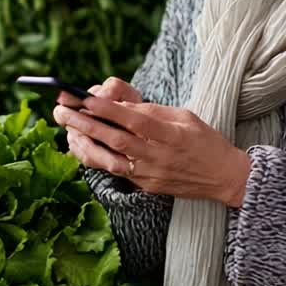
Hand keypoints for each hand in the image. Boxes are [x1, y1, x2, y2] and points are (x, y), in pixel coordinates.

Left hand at [53, 84, 251, 207]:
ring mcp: (150, 174)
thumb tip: (122, 106)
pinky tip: (82, 147)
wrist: (224, 177)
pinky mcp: (146, 186)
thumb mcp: (185, 117)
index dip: (107, 109)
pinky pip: (117, 171)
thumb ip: (154, 112)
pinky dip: (98, 159)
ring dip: (86, 143)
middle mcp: (158, 155)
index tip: (84, 98)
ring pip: (111, 158)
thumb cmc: (206, 141)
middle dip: (85, 124)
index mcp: (170, 134)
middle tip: (62, 111)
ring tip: (67, 129)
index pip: (133, 119)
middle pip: (115, 138)